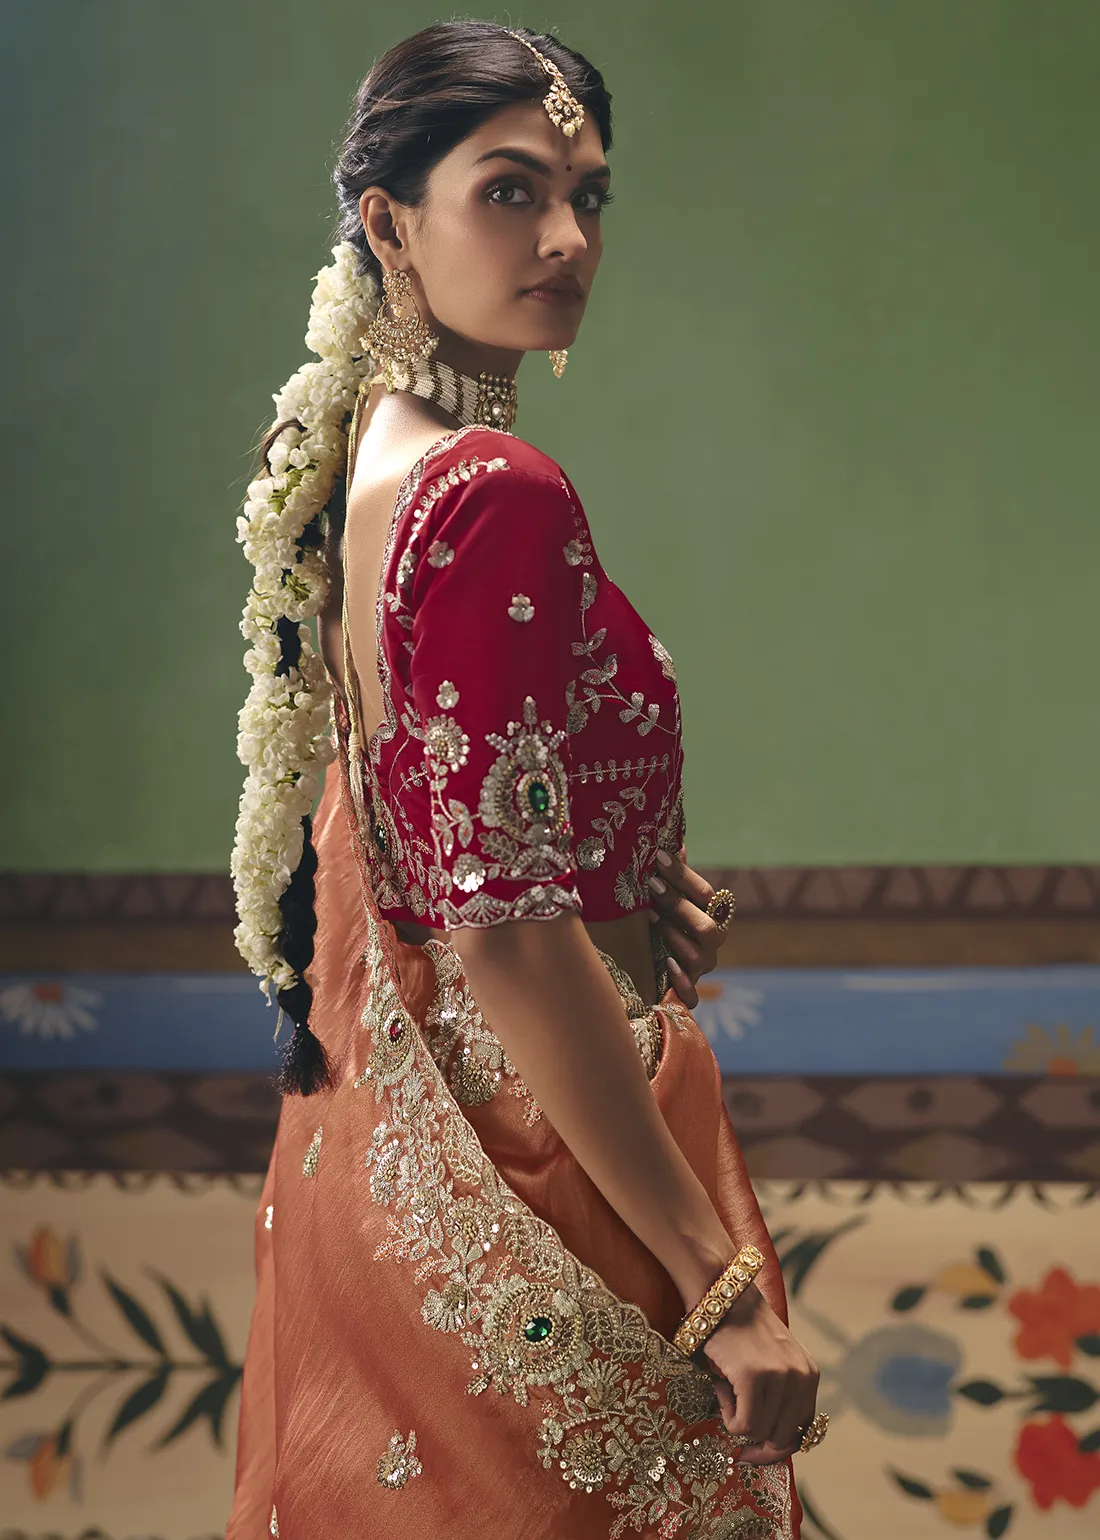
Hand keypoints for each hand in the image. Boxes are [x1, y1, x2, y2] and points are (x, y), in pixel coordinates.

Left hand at [646, 845, 724, 1007]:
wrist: (647, 958)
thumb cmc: (658, 915)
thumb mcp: (662, 894)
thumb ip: (671, 872)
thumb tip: (669, 840)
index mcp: (709, 913)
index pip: (706, 894)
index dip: (682, 876)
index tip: (656, 858)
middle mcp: (711, 940)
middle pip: (707, 926)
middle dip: (679, 905)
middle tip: (651, 885)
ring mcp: (701, 966)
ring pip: (700, 956)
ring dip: (675, 937)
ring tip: (652, 921)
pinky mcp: (687, 991)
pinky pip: (693, 995)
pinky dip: (682, 983)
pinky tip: (666, 965)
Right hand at [699, 1284, 819, 1465]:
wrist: (723, 1297)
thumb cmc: (740, 1333)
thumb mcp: (773, 1363)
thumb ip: (779, 1398)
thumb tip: (766, 1444)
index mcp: (809, 1375)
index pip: (803, 1432)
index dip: (777, 1447)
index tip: (754, 1451)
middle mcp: (801, 1377)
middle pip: (783, 1440)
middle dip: (757, 1444)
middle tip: (733, 1423)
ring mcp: (779, 1377)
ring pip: (760, 1434)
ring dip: (738, 1421)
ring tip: (728, 1390)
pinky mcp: (754, 1377)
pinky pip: (743, 1425)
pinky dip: (728, 1416)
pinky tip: (722, 1388)